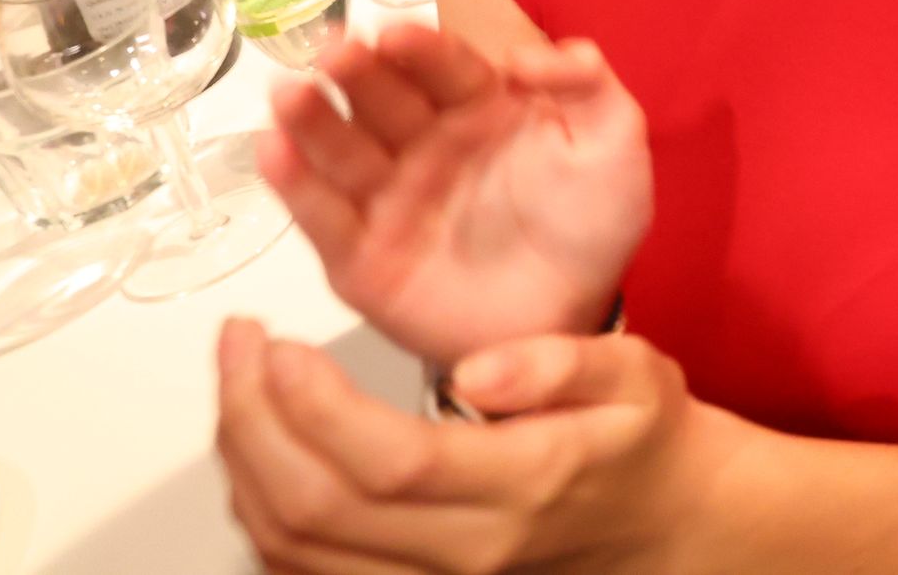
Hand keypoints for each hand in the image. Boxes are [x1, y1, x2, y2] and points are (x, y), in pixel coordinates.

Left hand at [218, 315, 711, 574]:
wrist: (658, 525)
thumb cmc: (639, 444)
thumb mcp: (638, 377)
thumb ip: (564, 364)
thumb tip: (477, 368)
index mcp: (526, 483)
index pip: (393, 461)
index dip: (316, 407)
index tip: (282, 344)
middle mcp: (466, 549)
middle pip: (317, 508)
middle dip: (252, 420)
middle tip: (239, 345)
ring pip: (291, 546)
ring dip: (243, 462)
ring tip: (238, 383)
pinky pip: (298, 569)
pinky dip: (257, 510)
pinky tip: (259, 446)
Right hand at [256, 23, 651, 368]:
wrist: (573, 316)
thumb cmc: (593, 223)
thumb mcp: (613, 142)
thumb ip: (586, 84)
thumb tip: (527, 54)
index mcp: (481, 107)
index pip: (444, 68)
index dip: (418, 49)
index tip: (393, 32)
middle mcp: (425, 145)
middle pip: (383, 100)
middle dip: (356, 73)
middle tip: (332, 52)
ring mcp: (389, 200)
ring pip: (343, 151)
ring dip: (312, 121)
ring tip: (287, 94)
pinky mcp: (361, 259)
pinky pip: (324, 219)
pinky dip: (295, 187)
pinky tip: (272, 152)